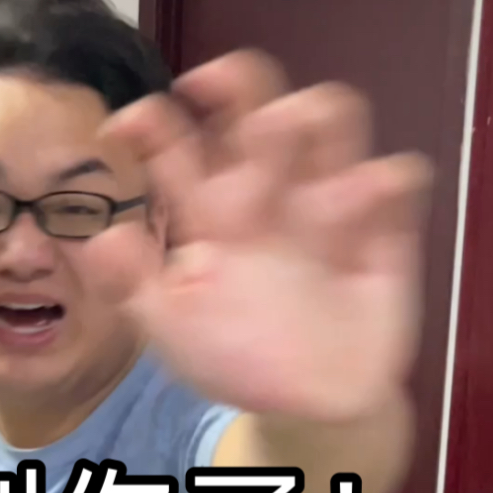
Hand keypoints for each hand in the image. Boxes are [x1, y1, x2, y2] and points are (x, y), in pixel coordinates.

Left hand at [96, 50, 431, 421]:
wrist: (306, 409)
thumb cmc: (234, 357)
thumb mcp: (169, 327)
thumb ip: (130, 284)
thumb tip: (97, 237)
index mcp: (208, 214)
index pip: (177, 149)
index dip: (150, 124)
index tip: (127, 126)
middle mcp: (264, 197)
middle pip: (253, 110)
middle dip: (236, 84)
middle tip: (211, 84)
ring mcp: (323, 209)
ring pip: (326, 126)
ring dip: (311, 112)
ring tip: (290, 129)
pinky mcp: (379, 233)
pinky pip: (394, 183)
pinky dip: (385, 176)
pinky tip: (368, 195)